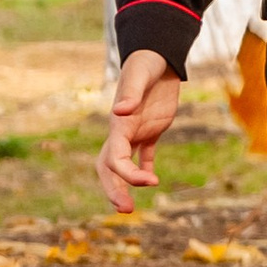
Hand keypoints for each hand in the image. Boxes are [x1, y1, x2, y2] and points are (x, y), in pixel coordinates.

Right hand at [99, 50, 183, 212]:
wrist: (157, 56)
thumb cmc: (145, 64)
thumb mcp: (139, 75)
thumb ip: (130, 93)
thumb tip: (119, 110)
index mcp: (118, 125)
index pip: (114, 158)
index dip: (127, 173)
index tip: (149, 182)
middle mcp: (123, 132)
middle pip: (110, 168)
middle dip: (114, 189)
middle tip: (126, 210)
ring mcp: (136, 132)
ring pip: (124, 165)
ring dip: (125, 185)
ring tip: (130, 207)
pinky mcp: (151, 129)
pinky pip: (145, 154)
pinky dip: (145, 169)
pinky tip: (152, 181)